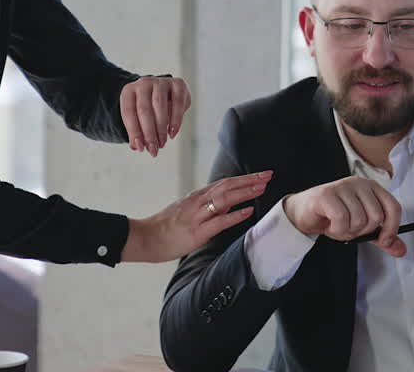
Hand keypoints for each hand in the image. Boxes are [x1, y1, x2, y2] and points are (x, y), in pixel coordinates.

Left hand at [120, 76, 190, 156]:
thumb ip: (136, 132)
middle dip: (149, 133)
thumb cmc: (148, 108)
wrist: (163, 92)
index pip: (128, 112)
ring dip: (161, 128)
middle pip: (144, 110)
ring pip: (159, 106)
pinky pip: (178, 102)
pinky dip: (176, 120)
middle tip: (153, 149)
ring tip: (162, 143)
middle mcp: (144, 83)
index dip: (133, 131)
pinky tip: (172, 133)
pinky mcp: (178, 83)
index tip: (140, 148)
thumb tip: (136, 146)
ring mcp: (161, 82)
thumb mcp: (138, 118)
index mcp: (129, 91)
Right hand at [121, 171, 272, 262]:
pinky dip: (235, 215)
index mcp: (197, 197)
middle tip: (268, 175)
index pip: (224, 183)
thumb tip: (227, 207)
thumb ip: (205, 208)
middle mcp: (198, 202)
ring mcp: (197, 215)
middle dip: (249, 180)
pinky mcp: (196, 232)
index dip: (244, 179)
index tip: (260, 175)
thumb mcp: (186, 212)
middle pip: (227, 186)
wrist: (145, 238)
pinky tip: (248, 211)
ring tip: (262, 188)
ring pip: (224, 199)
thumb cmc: (165, 228)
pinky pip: (219, 221)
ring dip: (245, 192)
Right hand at [282, 176, 405, 256]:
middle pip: (376, 217)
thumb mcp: (361, 227)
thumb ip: (380, 237)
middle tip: (348, 228)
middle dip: (361, 231)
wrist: (303, 213)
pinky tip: (329, 225)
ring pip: (359, 220)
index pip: (393, 207)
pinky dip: (336, 230)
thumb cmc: (333, 216)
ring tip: (337, 225)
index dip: (392, 228)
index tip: (383, 240)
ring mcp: (343, 186)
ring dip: (347, 232)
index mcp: (371, 188)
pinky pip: (342, 220)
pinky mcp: (327, 194)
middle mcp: (359, 183)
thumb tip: (401, 250)